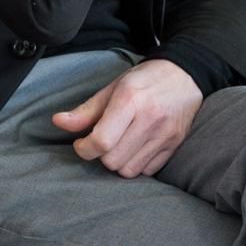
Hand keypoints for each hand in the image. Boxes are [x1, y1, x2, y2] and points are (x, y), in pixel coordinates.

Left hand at [51, 59, 202, 176]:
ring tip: (120, 145)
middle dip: (101, 155)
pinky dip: (137, 164)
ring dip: (119, 162)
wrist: (186, 75)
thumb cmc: (145, 80)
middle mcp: (150, 119)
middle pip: (112, 160)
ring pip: (129, 170)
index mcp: (130, 100)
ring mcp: (165, 134)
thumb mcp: (114, 87)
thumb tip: (58, 122)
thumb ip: (87, 110)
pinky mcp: (175, 145)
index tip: (82, 143)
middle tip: (103, 141)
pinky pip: (147, 170)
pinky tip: (136, 148)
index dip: (85, 148)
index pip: (102, 141)